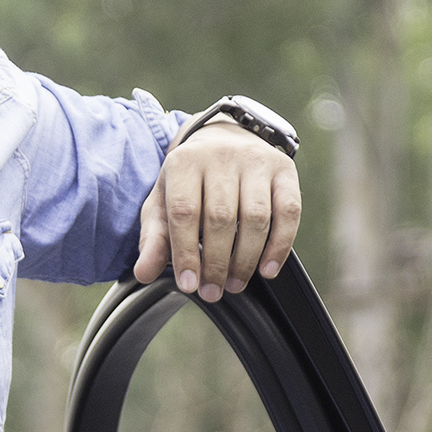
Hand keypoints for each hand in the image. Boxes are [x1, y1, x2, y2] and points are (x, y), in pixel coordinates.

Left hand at [134, 120, 301, 302]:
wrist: (224, 140)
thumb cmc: (190, 181)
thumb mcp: (163, 203)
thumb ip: (153, 238)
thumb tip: (143, 273)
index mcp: (184, 162)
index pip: (184, 211)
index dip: (186, 253)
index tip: (189, 285)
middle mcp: (221, 156)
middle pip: (221, 218)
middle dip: (216, 263)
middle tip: (212, 292)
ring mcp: (256, 160)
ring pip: (256, 217)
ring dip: (246, 259)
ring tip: (234, 284)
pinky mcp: (284, 169)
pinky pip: (288, 211)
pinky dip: (280, 245)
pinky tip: (267, 269)